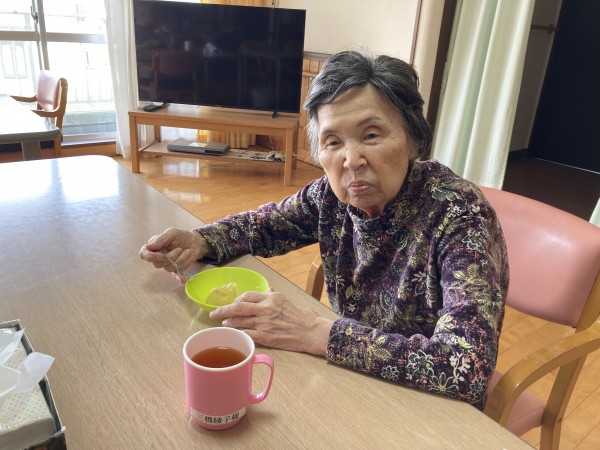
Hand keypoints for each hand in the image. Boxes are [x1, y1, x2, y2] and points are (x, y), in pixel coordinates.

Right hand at [139, 227, 211, 274]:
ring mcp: (167, 264)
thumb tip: (148, 246)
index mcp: (154, 247)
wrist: (194, 242)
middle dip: (170, 257)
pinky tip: (183, 280)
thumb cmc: (181, 236)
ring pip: (169, 268)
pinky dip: (179, 278)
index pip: (144, 255)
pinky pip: (176, 276)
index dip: (151, 256)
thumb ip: (161, 239)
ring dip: (180, 259)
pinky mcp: (176, 269)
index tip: (162, 254)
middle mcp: (158, 257)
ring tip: (186, 251)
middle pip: (157, 264)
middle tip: (179, 249)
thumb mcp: (172, 233)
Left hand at [209, 289, 332, 355]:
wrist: (310, 331)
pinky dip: (237, 334)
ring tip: (224, 324)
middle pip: (238, 307)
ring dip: (229, 323)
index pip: (247, 295)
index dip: (235, 300)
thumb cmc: (300, 316)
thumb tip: (267, 288)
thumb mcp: (285, 300)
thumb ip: (273, 294)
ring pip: (240, 321)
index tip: (230, 303)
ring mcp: (264, 323)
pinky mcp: (265, 336)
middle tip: (214, 313)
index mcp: (271, 298)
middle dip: (223, 310)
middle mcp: (266, 308)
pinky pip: (246, 334)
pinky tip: (233, 334)